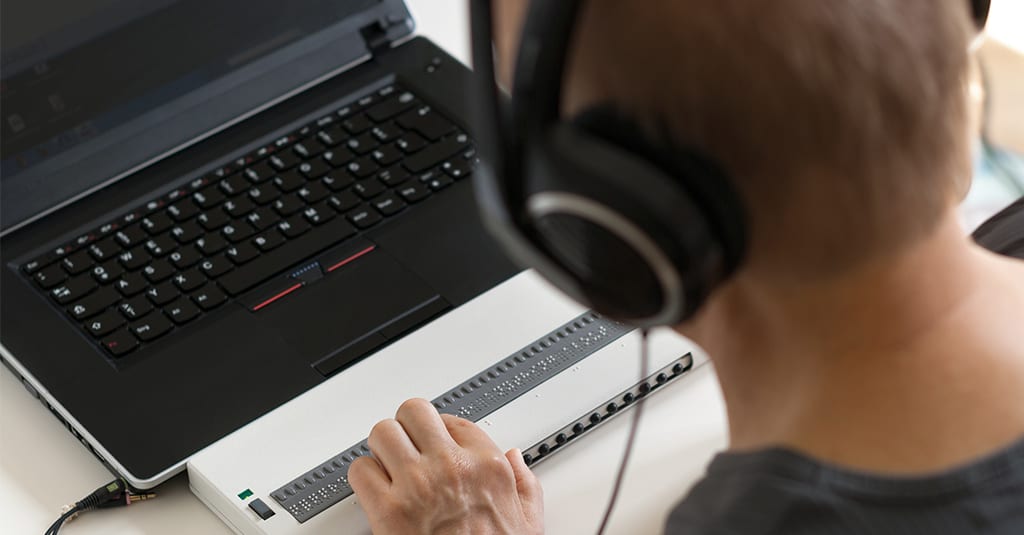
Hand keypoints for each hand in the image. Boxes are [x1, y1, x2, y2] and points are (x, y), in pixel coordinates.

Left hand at [349, 398, 543, 534]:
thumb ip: (525, 483)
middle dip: (407, 428)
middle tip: (406, 445)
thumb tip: (516, 459)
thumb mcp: (529, 521)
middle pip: (414, 413)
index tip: (436, 441)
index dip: (441, 430)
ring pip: (382, 433)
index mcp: (488, 467)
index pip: (455, 420)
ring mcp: (418, 486)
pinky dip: (363, 478)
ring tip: (388, 465)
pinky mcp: (388, 511)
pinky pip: (361, 471)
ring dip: (382, 449)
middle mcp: (452, 468)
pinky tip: (376, 491)